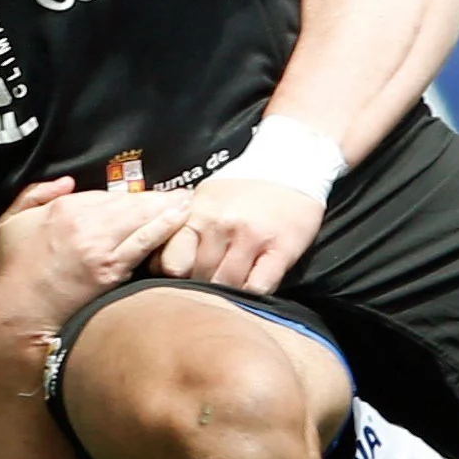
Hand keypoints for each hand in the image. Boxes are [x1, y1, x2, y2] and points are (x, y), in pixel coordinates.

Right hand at [0, 180, 191, 337]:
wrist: (21, 314)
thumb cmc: (15, 270)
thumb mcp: (10, 222)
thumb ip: (35, 194)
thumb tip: (67, 181)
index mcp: (64, 209)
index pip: (107, 194)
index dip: (131, 195)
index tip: (146, 195)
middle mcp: (85, 223)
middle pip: (131, 203)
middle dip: (158, 198)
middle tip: (181, 193)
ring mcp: (101, 247)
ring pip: (142, 219)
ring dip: (169, 208)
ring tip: (187, 202)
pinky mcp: (112, 269)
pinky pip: (144, 243)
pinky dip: (164, 228)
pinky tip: (180, 220)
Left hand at [161, 177, 324, 292]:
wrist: (294, 165)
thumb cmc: (245, 188)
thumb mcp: (207, 198)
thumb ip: (186, 227)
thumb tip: (164, 264)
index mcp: (199, 212)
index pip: (172, 261)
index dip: (177, 276)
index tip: (186, 277)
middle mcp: (223, 224)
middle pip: (200, 278)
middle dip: (204, 287)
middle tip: (213, 284)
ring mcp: (253, 237)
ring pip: (228, 285)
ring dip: (229, 292)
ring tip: (234, 286)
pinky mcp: (282, 249)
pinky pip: (259, 287)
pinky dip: (254, 293)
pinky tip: (255, 285)